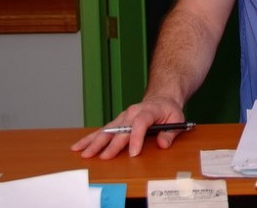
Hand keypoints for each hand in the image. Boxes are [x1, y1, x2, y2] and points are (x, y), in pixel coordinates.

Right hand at [70, 96, 184, 158]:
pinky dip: (90, 139)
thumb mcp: (177, 120)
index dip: (136, 138)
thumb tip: (163, 144)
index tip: (133, 153)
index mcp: (148, 111)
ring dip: (95, 142)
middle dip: (111, 145)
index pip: (140, 123)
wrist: (161, 99)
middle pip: (120, 129)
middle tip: (103, 157)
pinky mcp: (117, 122)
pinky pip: (103, 130)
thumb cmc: (169, 111)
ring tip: (84, 153)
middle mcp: (132, 113)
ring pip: (107, 130)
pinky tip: (79, 146)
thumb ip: (170, 133)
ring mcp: (123, 117)